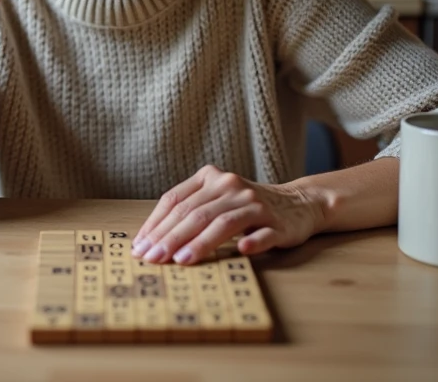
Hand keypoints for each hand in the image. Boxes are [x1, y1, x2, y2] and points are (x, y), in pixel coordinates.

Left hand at [132, 165, 326, 264]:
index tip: (140, 247)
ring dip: (200, 243)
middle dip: (169, 237)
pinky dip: (253, 242)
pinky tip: (241, 251)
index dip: (155, 224)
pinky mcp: (278, 223)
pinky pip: (263, 233)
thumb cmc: (245, 208)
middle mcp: (231, 186)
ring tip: (180, 260)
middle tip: (152, 258)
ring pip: (223, 222)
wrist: (298, 203)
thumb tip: (150, 242)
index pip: (175, 200)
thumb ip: (187, 213)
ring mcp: (255, 203)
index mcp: (210, 178)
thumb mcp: (215, 201)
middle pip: (195, 212)